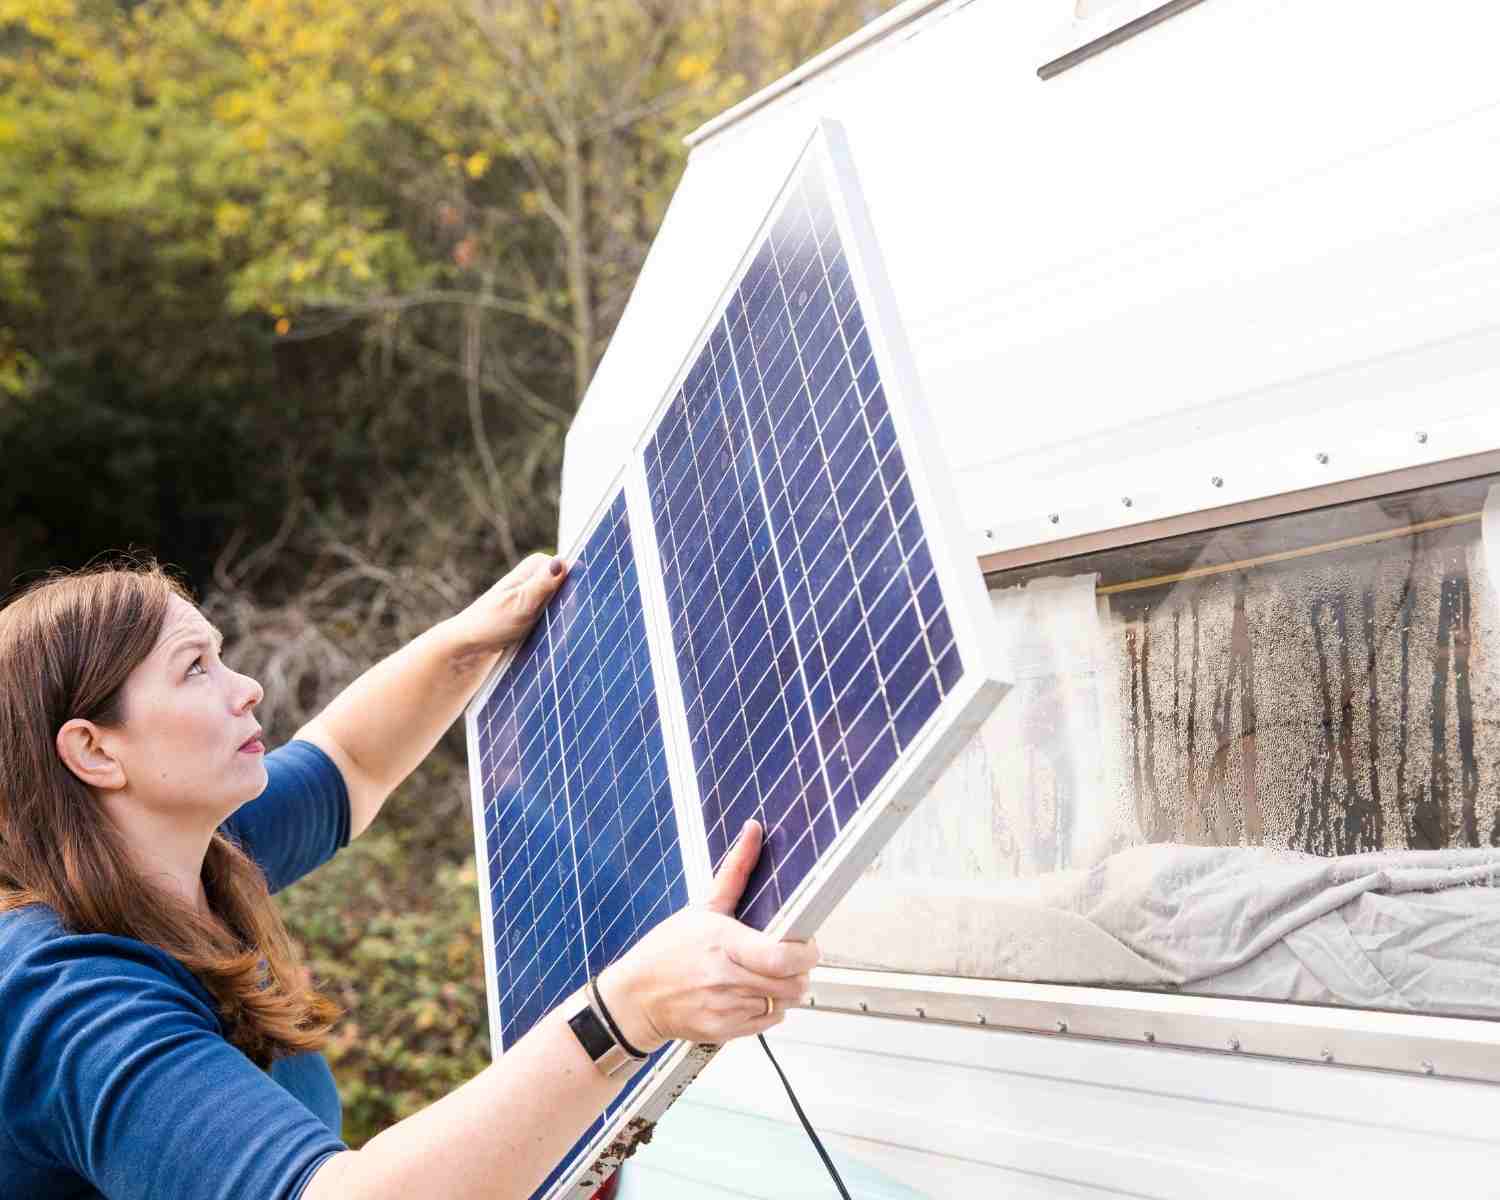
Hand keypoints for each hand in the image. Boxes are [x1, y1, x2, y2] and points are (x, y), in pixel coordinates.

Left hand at [450, 553, 568, 655]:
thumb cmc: (490, 624)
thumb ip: (542, 584)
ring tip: (552, 632)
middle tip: (556, 624)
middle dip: (573, 603)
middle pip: (573, 586)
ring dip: (567, 616)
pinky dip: (560, 623)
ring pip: (567, 601)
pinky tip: (553, 637)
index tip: (571, 609)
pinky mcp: (538, 609)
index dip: (578, 589)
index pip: (574, 569)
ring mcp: (539, 592)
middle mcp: (539, 574)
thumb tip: (562, 562)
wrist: (470, 646)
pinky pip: (559, 613)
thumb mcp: (520, 604)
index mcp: (536, 565)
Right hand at [597, 820, 819, 1049]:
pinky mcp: (728, 1031)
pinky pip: (770, 1022)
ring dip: (785, 989)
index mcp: (725, 944)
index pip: (783, 957)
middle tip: (787, 957)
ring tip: (765, 974)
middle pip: (793, 983)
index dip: (806, 952)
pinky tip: (750, 992)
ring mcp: (728, 1009)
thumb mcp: (701, 908)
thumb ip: (735, 870)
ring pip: (785, 1003)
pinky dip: (770, 1008)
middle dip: (799, 970)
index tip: (806, 943)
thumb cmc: (665, 951)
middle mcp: (728, 979)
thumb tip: (753, 831)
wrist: (634, 999)